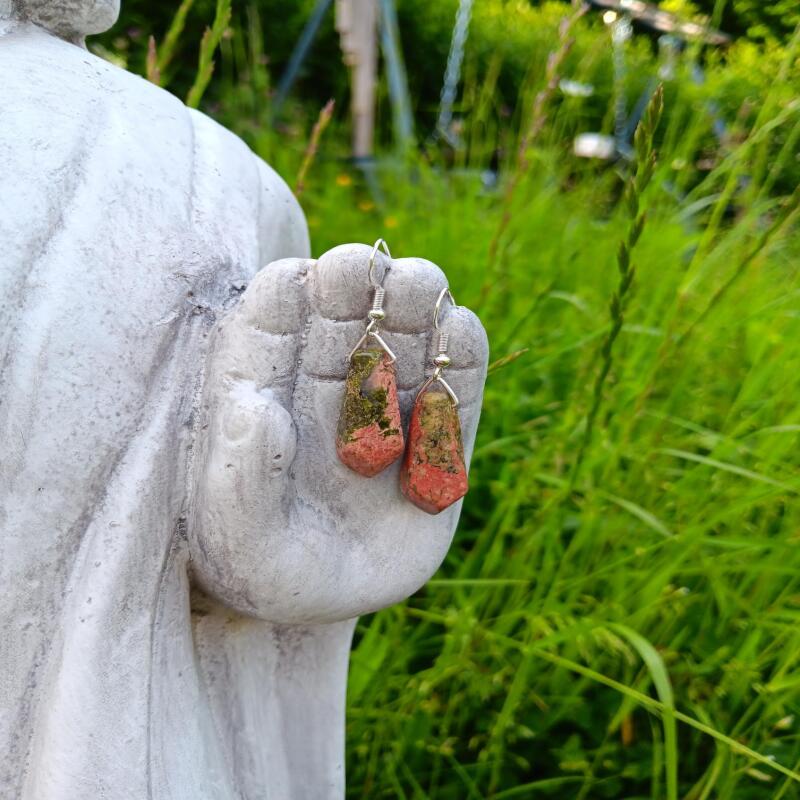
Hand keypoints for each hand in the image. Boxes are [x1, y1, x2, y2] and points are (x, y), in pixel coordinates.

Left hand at [189, 244, 487, 623]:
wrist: (324, 603)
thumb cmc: (262, 571)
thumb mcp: (236, 541)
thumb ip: (238, 477)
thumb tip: (257, 406)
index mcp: (265, 390)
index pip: (271, 321)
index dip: (284, 294)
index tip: (298, 281)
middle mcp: (324, 386)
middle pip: (343, 312)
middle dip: (355, 282)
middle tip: (370, 266)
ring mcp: (384, 405)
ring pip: (405, 333)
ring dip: (414, 305)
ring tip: (421, 288)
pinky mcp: (435, 433)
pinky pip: (454, 381)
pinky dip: (461, 354)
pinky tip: (458, 334)